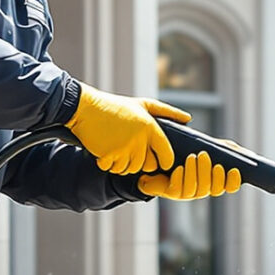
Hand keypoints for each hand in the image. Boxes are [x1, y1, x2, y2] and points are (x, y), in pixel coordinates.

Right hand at [68, 88, 186, 174]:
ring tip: (115, 148)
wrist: (86, 108)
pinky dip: (108, 164)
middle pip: (148, 166)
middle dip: (140, 163)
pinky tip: (104, 150)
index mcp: (151, 127)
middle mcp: (140, 139)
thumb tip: (188, 119)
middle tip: (129, 151)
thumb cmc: (115, 107)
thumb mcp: (143, 105)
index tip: (159, 161)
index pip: (166, 155)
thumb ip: (167, 112)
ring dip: (122, 163)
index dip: (164, 162)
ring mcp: (124, 148)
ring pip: (130, 169)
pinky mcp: (109, 154)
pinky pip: (113, 169)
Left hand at [138, 150, 242, 200]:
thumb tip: (247, 154)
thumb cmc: (186, 149)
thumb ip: (227, 148)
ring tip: (192, 157)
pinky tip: (179, 168)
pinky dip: (181, 178)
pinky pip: (179, 190)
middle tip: (205, 156)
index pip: (230, 186)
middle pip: (215, 189)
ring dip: (196, 173)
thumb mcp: (209, 145)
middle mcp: (204, 187)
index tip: (234, 170)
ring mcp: (189, 192)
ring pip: (198, 190)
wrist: (157, 154)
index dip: (233, 182)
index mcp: (214, 178)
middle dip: (212, 174)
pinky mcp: (173, 192)